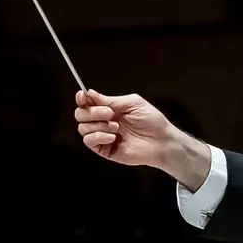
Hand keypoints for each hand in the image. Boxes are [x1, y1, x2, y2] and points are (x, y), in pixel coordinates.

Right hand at [75, 90, 210, 188]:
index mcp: (109, 108)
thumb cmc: (152, 121)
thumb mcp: (132, 103)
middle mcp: (103, 121)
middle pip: (80, 114)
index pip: (87, 103)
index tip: (82, 96)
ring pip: (82, 127)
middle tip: (110, 114)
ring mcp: (102, 136)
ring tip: (117, 127)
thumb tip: (89, 93)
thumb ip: (110, 100)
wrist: (161, 141)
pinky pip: (89, 141)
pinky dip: (98, 136)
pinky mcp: (104, 149)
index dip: (81, 98)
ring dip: (99, 125)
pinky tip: (112, 137)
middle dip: (93, 112)